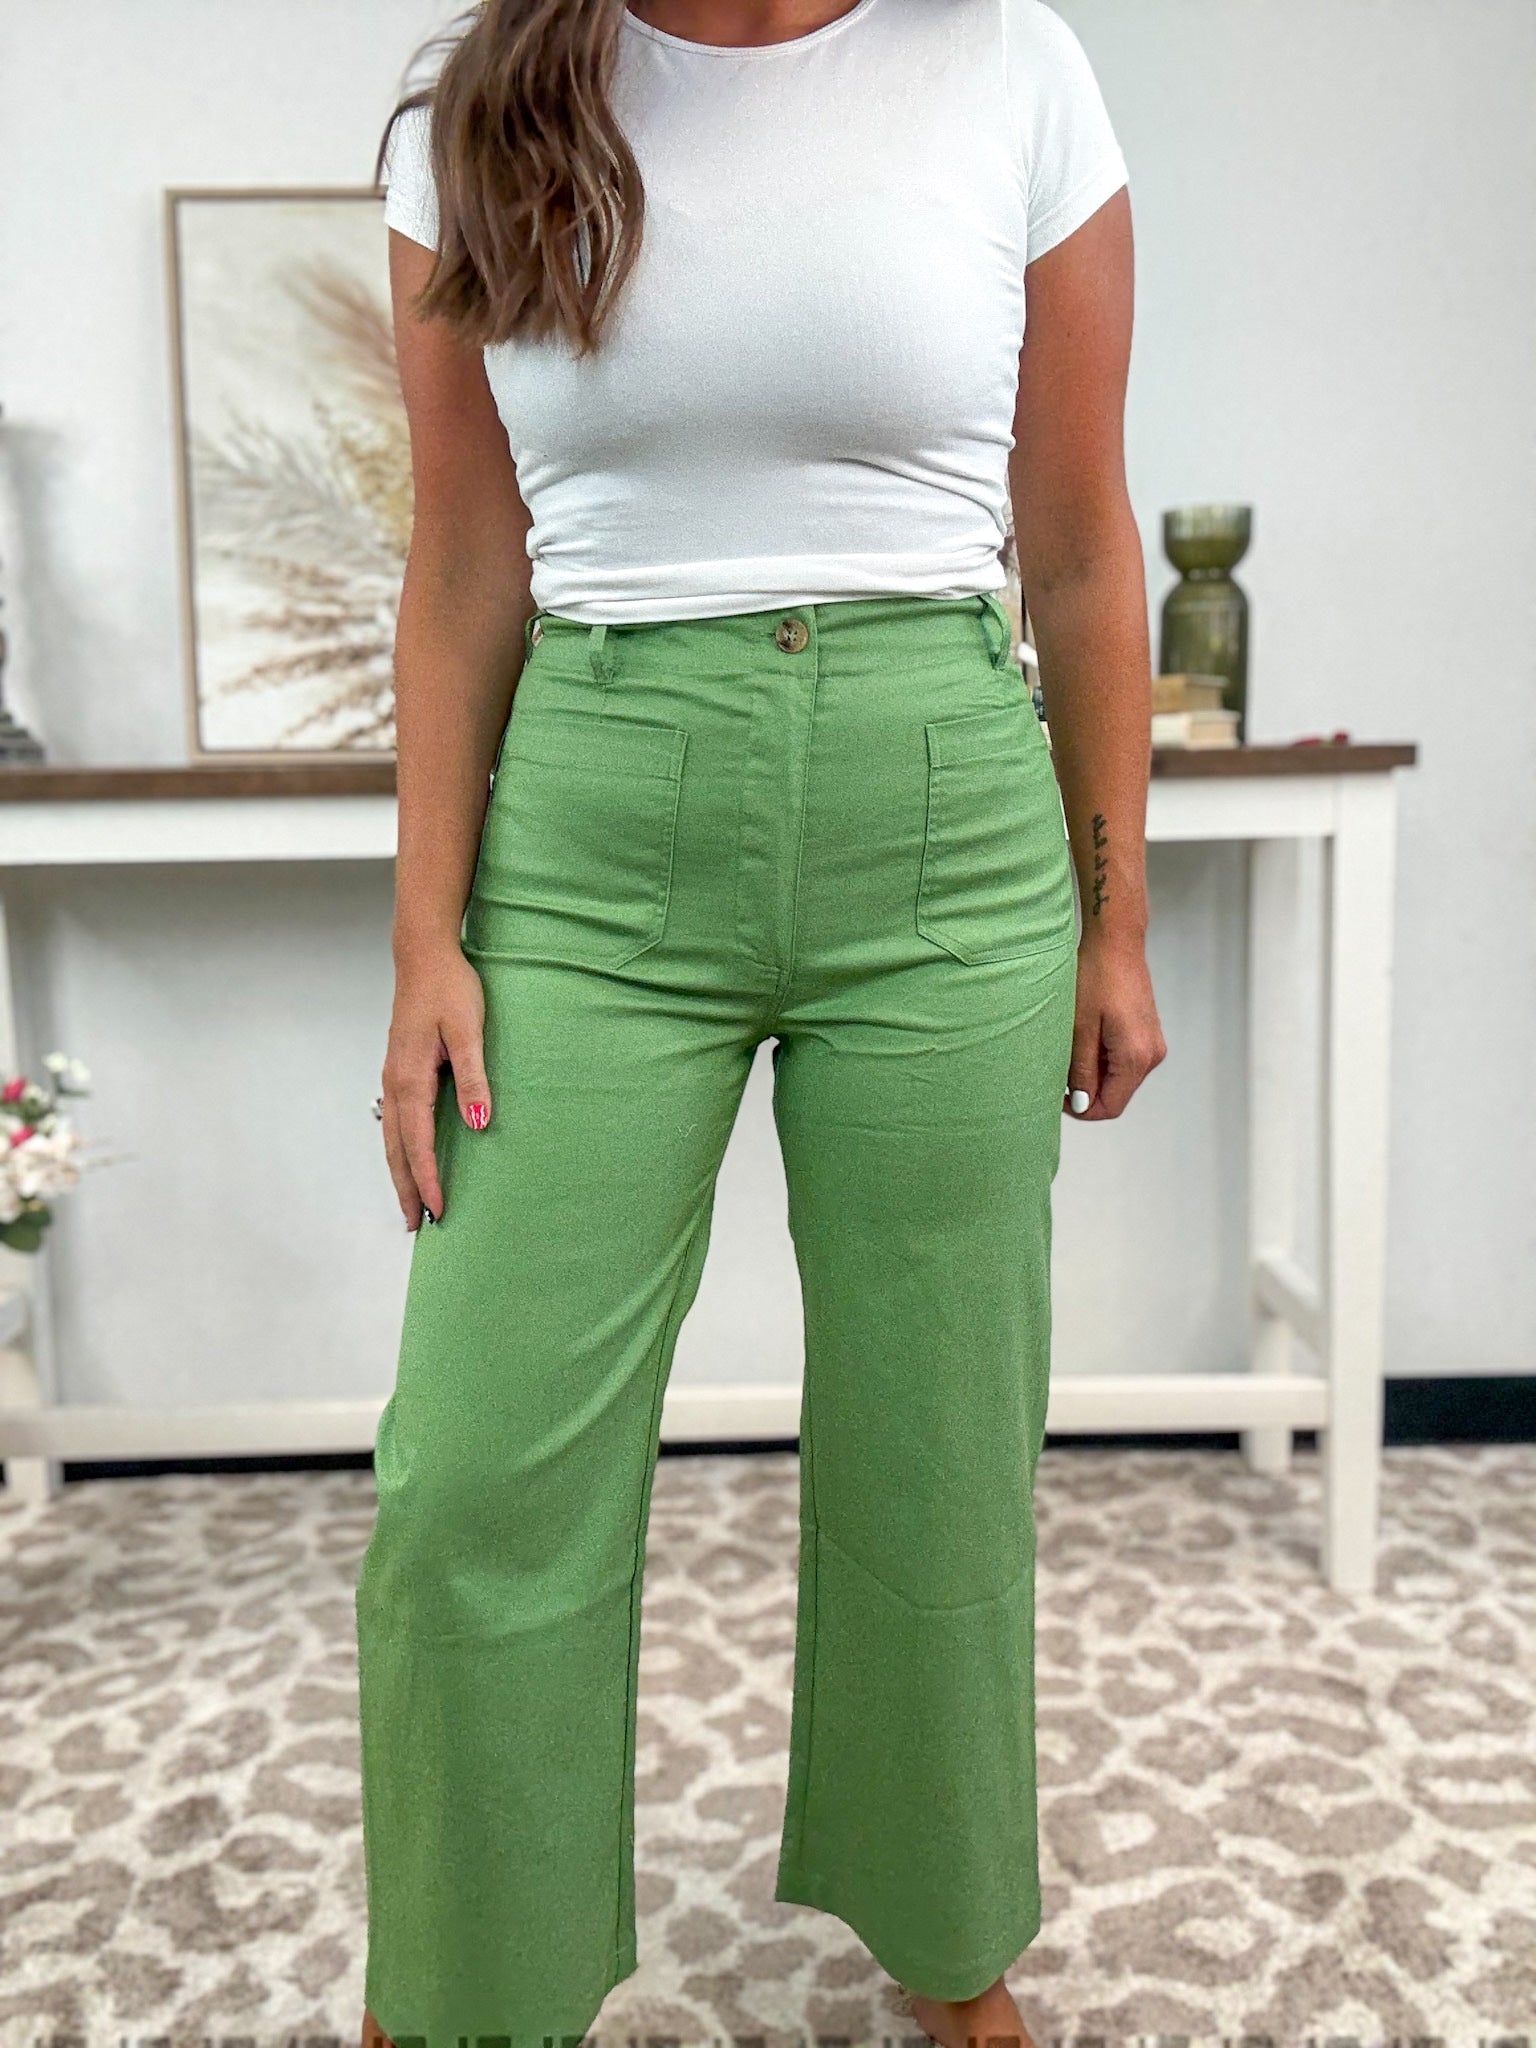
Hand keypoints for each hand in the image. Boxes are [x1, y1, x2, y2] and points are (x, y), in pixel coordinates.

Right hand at [380, 944, 491, 1228]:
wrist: (424, 956)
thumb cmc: (449, 989)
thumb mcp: (469, 1031)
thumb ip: (474, 1077)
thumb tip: (476, 1121)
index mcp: (411, 1079)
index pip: (419, 1143)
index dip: (428, 1179)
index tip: (437, 1210)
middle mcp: (395, 1083)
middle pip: (397, 1149)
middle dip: (406, 1187)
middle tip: (415, 1225)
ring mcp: (393, 1077)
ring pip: (392, 1137)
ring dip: (400, 1171)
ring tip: (410, 1201)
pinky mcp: (399, 1070)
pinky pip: (395, 1121)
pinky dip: (400, 1148)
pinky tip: (409, 1157)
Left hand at [1065, 931, 1165, 1120]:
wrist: (1117, 942)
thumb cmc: (1097, 976)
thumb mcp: (1079, 1028)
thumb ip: (1081, 1070)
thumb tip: (1082, 1104)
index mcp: (1136, 1057)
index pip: (1111, 1106)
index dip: (1082, 1109)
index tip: (1057, 1096)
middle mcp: (1151, 1055)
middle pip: (1116, 1093)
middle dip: (1086, 1090)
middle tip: (1058, 1069)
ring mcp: (1152, 1044)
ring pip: (1118, 1077)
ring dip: (1093, 1072)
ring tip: (1071, 1047)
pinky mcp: (1147, 1033)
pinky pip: (1123, 1060)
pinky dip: (1102, 1058)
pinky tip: (1085, 1037)